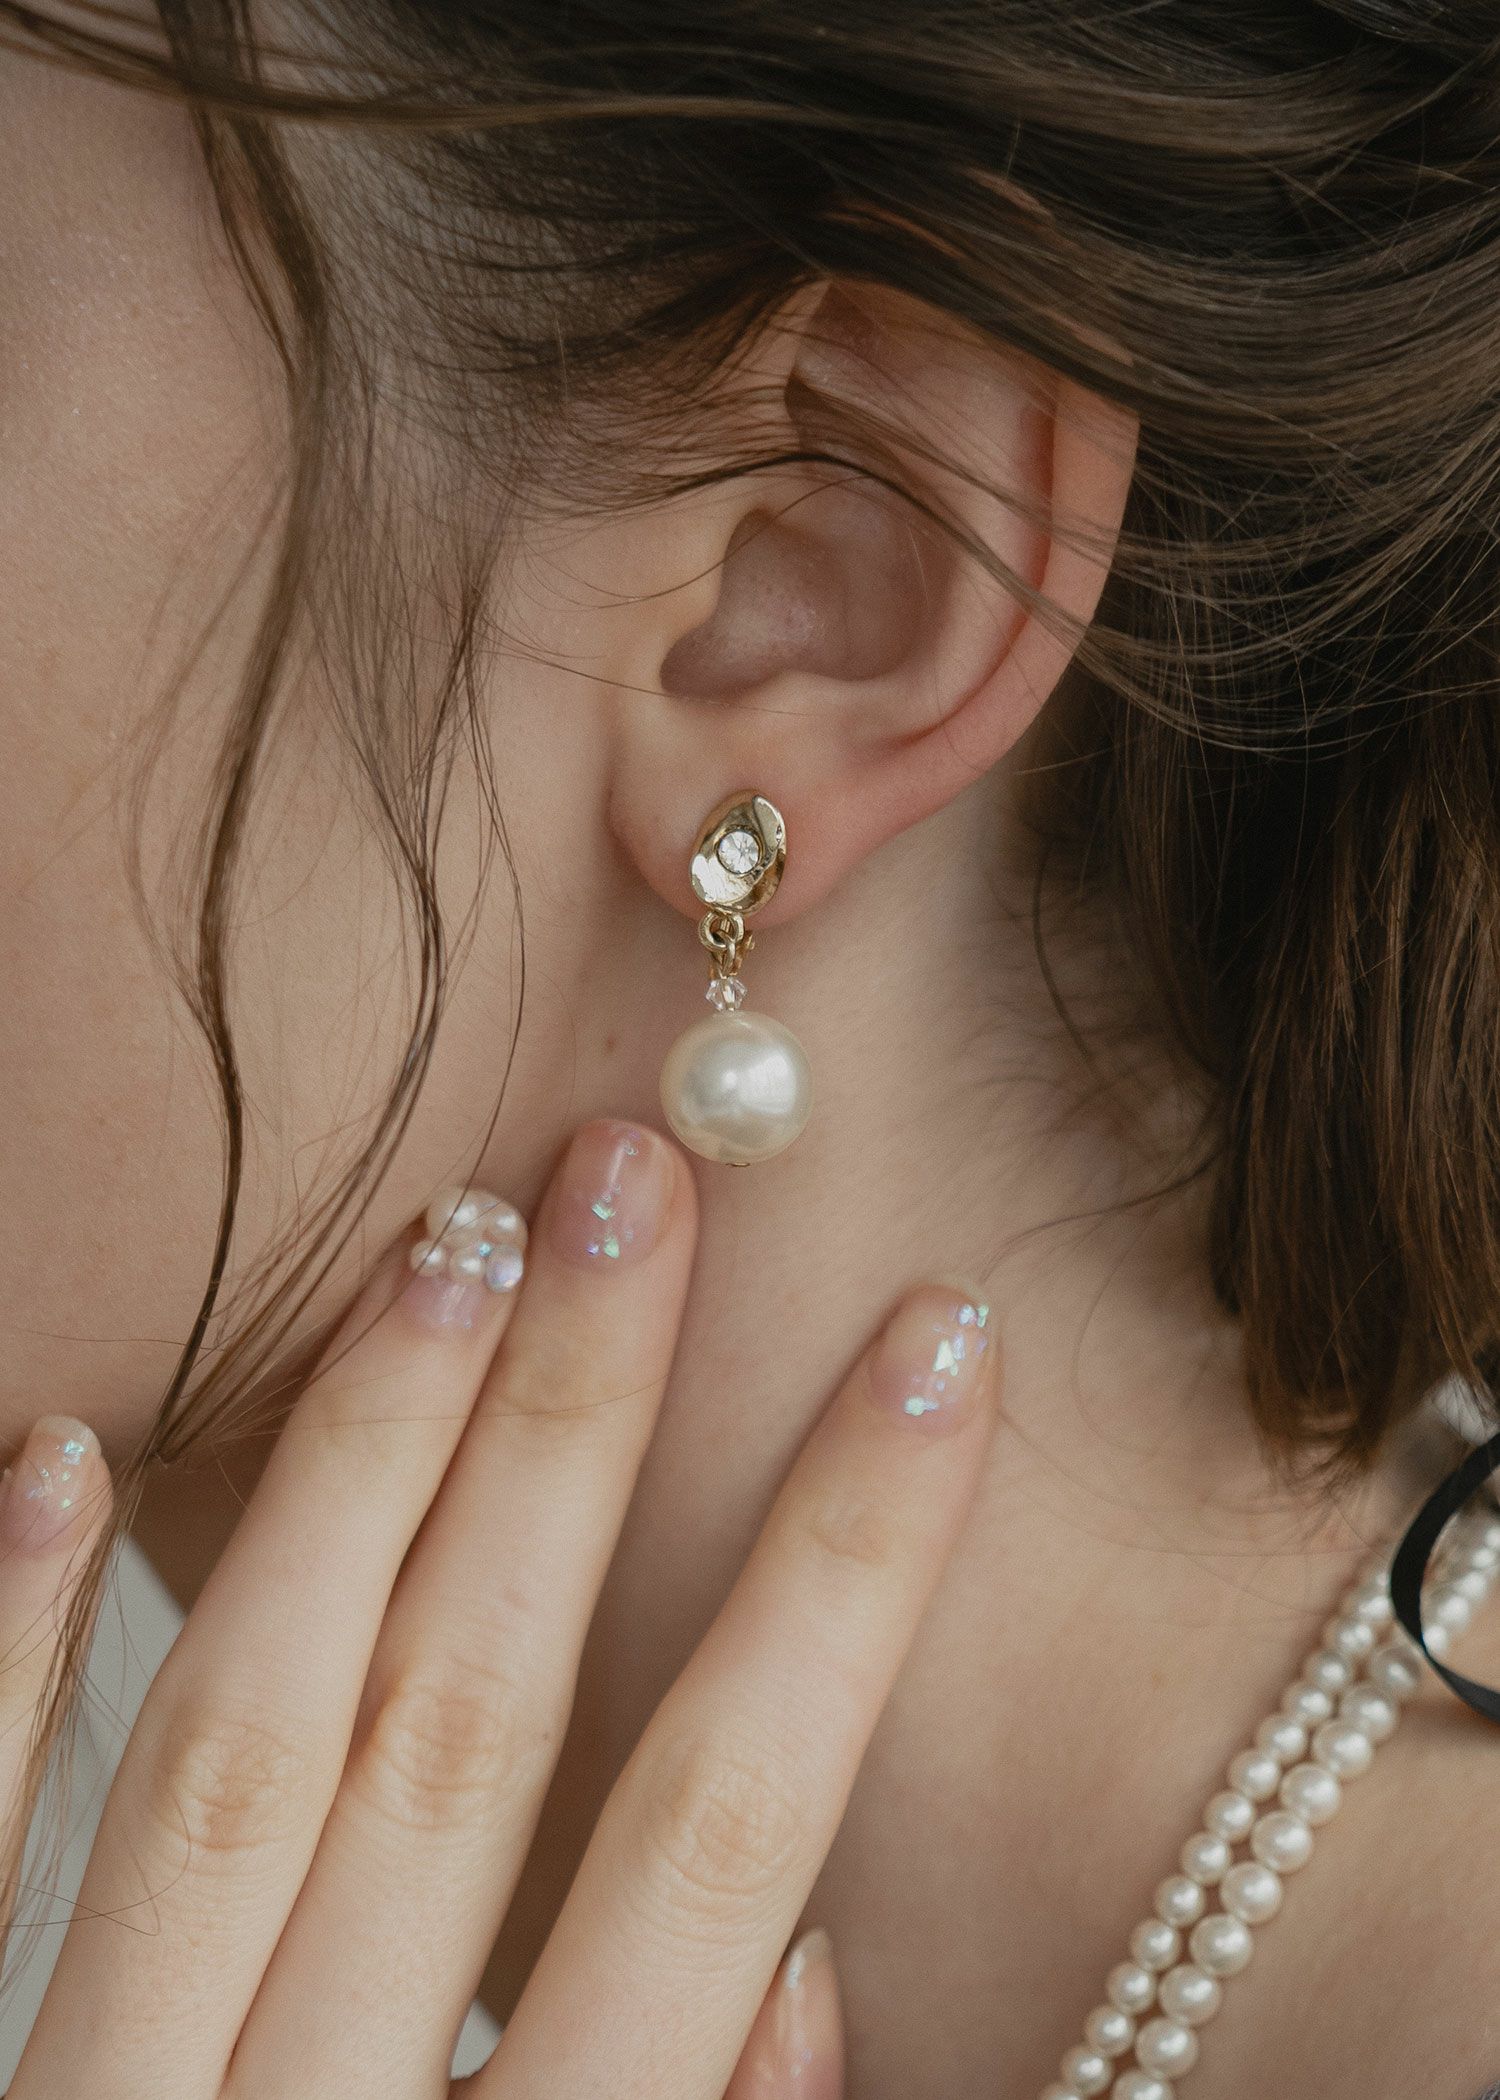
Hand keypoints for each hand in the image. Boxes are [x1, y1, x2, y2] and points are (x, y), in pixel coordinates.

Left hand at [3, 1119, 997, 2097]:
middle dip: (582, 1436)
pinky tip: (49, 1445)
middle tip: (638, 1181)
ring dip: (353, 1476)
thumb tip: (811, 1973)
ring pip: (242, 1746)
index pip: (722, 1834)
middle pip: (471, 1725)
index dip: (846, 1578)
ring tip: (443, 1247)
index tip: (932, 1355)